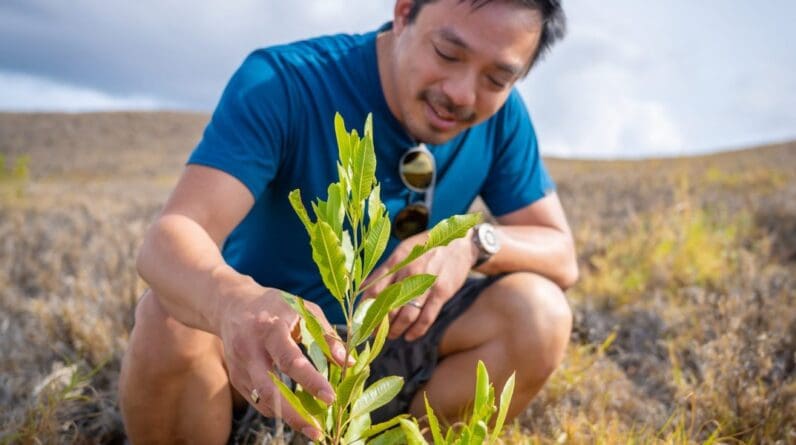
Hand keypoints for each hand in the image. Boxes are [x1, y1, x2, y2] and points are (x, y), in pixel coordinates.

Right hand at [218, 285, 347, 440]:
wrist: (232, 305)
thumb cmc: (276, 306)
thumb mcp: (303, 310)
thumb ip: (326, 335)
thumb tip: (348, 362)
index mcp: (270, 328)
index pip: (290, 359)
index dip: (310, 380)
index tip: (330, 398)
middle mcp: (250, 349)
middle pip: (269, 388)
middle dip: (293, 414)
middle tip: (317, 431)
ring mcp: (240, 366)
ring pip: (262, 400)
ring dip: (287, 417)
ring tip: (311, 428)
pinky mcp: (236, 377)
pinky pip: (257, 401)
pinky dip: (277, 409)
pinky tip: (294, 412)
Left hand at [361, 229, 476, 340]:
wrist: (460, 243)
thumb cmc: (426, 248)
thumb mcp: (403, 252)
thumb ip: (383, 270)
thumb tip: (361, 287)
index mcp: (396, 261)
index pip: (374, 290)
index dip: (365, 310)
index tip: (361, 321)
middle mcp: (409, 272)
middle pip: (388, 306)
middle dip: (379, 325)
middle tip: (374, 334)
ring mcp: (426, 283)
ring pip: (406, 315)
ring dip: (396, 330)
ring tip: (392, 336)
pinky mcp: (442, 292)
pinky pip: (426, 318)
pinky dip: (416, 331)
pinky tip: (409, 336)